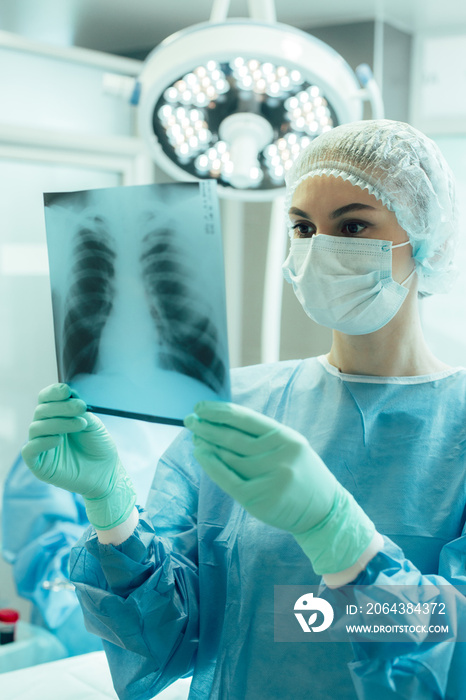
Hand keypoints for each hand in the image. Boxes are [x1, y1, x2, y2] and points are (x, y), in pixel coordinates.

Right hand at [22, 383, 135, 529]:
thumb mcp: (92, 424)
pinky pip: (30, 450)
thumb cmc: (99, 447)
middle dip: (61, 407)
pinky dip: (43, 442)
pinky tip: (59, 440)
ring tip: (81, 424)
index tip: (66, 390)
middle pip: (41, 411)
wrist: (107, 473)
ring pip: (36, 428)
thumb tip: (69, 397)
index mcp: (57, 417)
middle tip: (81, 407)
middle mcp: (46, 429)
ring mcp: (41, 447)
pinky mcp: (39, 465)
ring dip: (58, 422)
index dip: (53, 393)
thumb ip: (79, 411)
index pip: (46, 400)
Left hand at [184, 401, 337, 534]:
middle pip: (233, 437)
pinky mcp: (260, 498)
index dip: (220, 411)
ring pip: (229, 457)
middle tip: (189, 420)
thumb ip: (261, 436)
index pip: (245, 418)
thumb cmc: (301, 475)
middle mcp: (279, 455)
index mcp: (286, 437)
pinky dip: (211, 465)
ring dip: (207, 445)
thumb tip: (222, 423)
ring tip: (195, 437)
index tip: (200, 407)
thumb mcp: (289, 447)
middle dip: (207, 427)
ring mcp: (270, 477)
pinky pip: (228, 479)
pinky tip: (201, 454)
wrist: (324, 511)